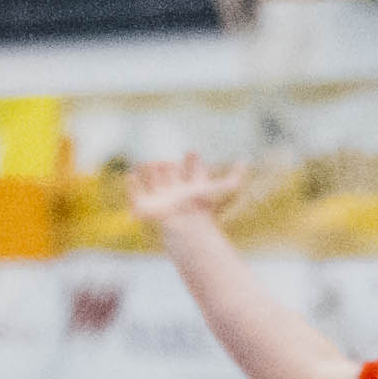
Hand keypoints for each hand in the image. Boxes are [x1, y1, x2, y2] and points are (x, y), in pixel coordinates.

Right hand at [125, 154, 247, 228]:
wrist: (182, 225)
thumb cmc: (203, 208)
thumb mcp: (223, 189)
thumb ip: (235, 177)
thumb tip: (245, 160)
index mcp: (193, 190)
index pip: (192, 173)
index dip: (192, 162)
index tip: (193, 153)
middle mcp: (176, 193)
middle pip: (173, 175)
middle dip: (172, 167)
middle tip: (172, 164)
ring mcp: (160, 199)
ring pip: (155, 180)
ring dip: (154, 171)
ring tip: (155, 165)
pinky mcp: (144, 206)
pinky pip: (136, 194)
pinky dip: (132, 185)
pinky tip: (132, 176)